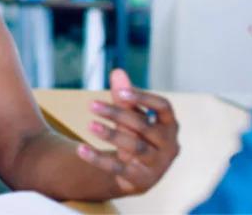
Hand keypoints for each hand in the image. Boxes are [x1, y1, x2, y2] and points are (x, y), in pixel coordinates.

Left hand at [76, 69, 178, 195]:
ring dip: (111, 135)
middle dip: (117, 114)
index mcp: (170, 124)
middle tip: (91, 104)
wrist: (138, 173)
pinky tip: (81, 149)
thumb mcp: (131, 114)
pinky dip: (98, 159)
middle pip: (144, 127)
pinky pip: (118, 169)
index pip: (163, 106)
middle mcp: (169, 145)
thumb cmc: (137, 135)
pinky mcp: (141, 181)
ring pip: (134, 147)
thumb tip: (117, 71)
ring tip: (90, 125)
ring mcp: (158, 165)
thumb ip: (124, 96)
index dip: (143, 97)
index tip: (120, 91)